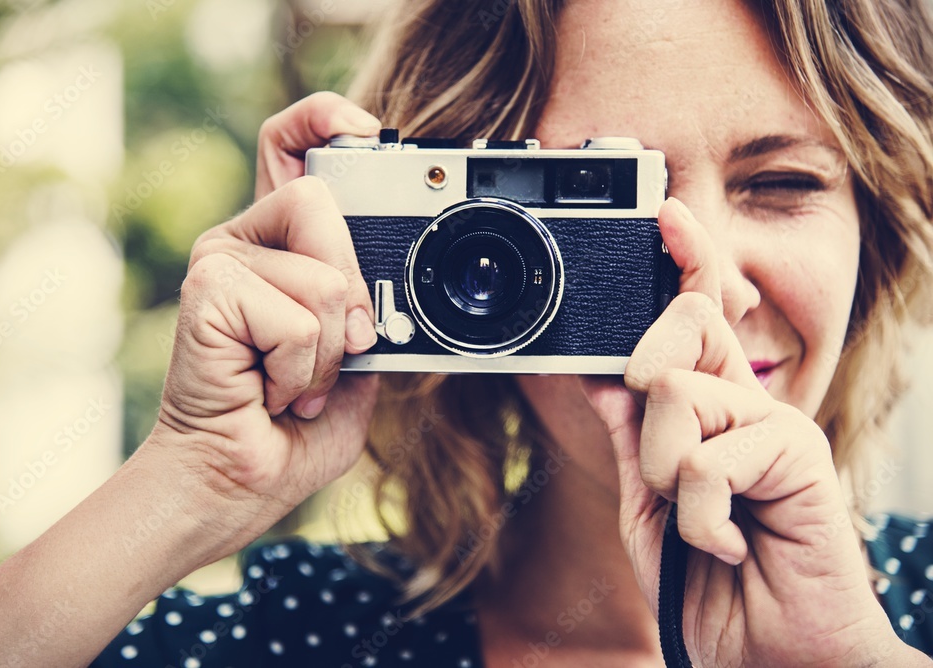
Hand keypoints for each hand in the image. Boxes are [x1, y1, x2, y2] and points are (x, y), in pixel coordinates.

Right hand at [147, 92, 383, 555]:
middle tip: (326, 358)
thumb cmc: (287, 434)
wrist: (231, 487)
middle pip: (324, 202)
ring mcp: (219, 260)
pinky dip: (301, 370)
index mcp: (278, 251)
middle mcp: (242, 243)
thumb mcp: (353, 367)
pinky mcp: (207, 291)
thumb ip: (366, 314)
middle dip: (350, 299)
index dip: (323, 119)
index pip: (288, 148)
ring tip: (291, 384)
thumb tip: (380, 288)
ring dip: (328, 353)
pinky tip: (269, 391)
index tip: (365, 129)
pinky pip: (298, 316)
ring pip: (324, 276)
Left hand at [580, 199, 903, 665]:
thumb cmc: (710, 582)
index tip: (664, 212)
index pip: (695, 316)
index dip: (683, 260)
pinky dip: (697, 517)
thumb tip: (601, 375)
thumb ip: (633, 436)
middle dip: (645, 390)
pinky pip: (706, 457)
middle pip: (679, 328)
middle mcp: (746, 402)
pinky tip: (727, 543)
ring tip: (701, 524)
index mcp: (711, 409)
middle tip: (670, 468)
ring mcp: (775, 422)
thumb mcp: (650, 503)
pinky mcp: (797, 452)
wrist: (769, 653)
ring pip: (674, 395)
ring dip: (666, 479)